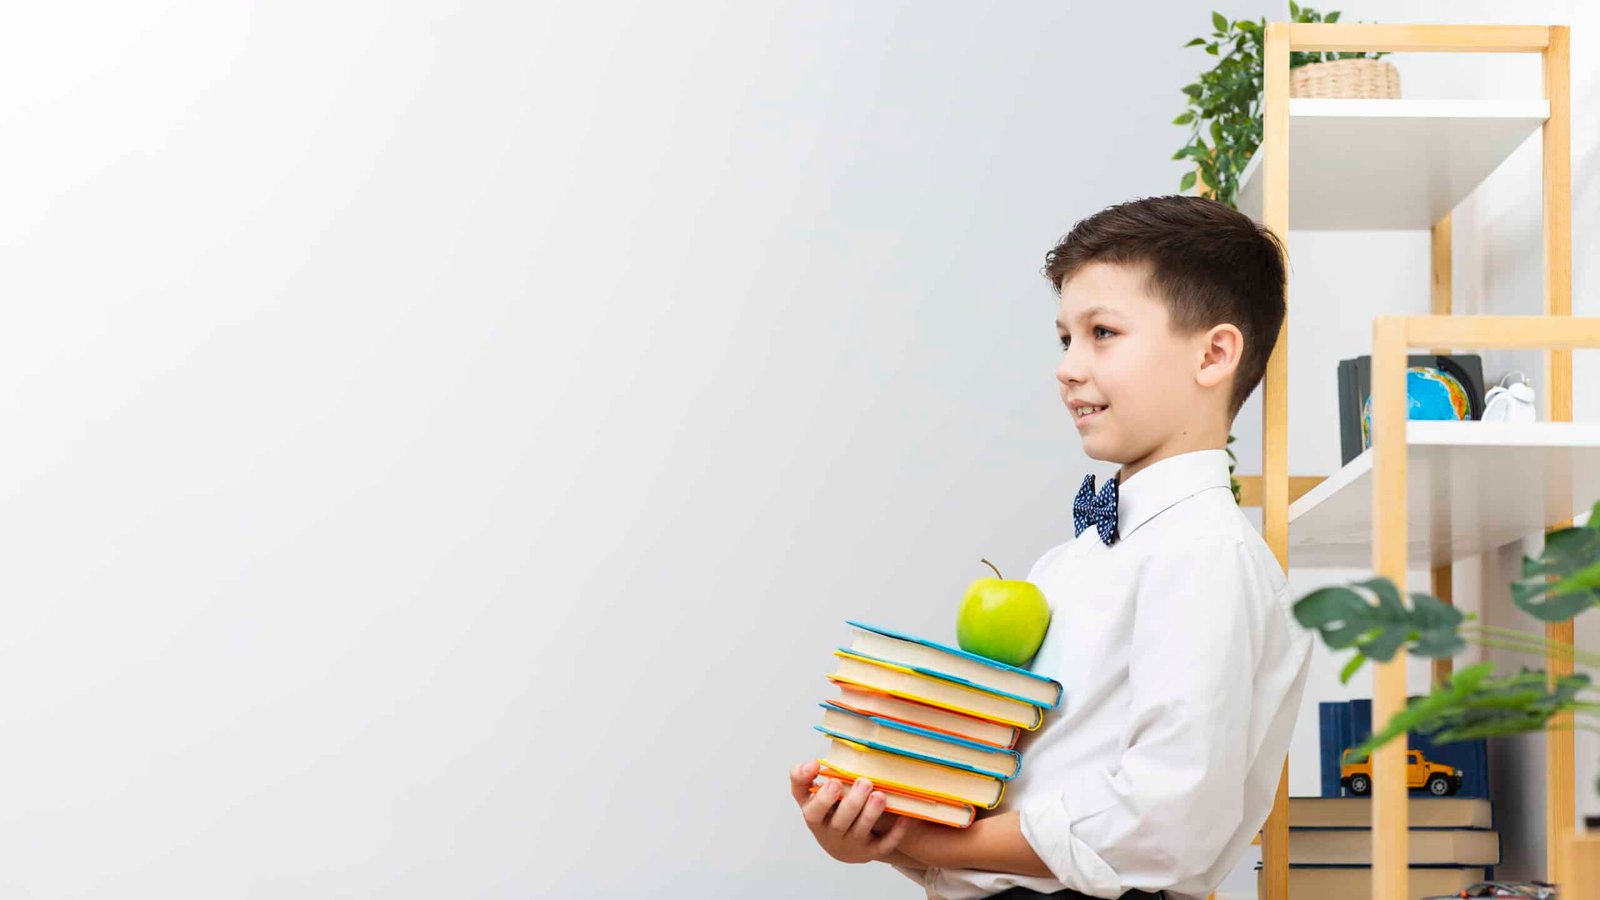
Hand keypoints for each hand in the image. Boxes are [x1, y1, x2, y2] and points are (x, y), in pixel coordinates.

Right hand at [789, 760, 913, 863]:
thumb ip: (802, 776)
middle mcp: (831, 834)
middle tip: (864, 782)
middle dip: (852, 803)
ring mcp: (851, 845)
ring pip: (861, 832)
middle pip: (840, 822)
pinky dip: (895, 833)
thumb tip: (811, 764)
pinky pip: (884, 845)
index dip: (822, 799)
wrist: (841, 844)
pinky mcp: (870, 852)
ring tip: (880, 795)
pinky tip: (904, 817)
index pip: (813, 811)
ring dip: (871, 814)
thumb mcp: (809, 795)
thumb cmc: (826, 810)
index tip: (834, 782)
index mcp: (815, 817)